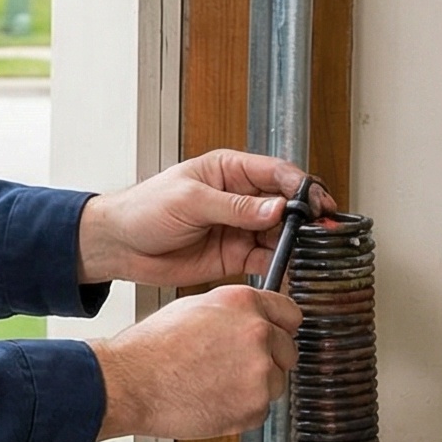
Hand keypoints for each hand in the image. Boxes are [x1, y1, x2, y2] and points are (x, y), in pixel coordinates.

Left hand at [77, 149, 332, 287]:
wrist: (118, 246)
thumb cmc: (143, 210)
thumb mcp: (188, 200)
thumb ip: (234, 206)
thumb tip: (275, 208)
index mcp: (230, 171)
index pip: (277, 173)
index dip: (302, 188)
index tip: (318, 203)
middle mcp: (241, 198)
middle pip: (286, 205)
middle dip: (307, 218)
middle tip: (323, 232)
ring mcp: (240, 227)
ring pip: (282, 234)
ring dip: (298, 243)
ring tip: (310, 253)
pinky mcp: (236, 255)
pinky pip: (268, 259)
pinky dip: (282, 264)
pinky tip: (291, 269)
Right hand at [93, 285, 301, 439]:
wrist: (129, 383)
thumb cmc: (149, 349)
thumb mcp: (191, 309)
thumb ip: (232, 314)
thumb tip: (248, 322)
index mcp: (243, 303)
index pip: (290, 313)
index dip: (279, 327)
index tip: (273, 337)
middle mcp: (258, 333)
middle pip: (287, 350)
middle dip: (266, 359)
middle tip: (232, 366)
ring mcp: (260, 371)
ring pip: (275, 382)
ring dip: (253, 387)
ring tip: (214, 384)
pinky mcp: (255, 407)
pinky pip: (260, 409)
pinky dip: (240, 409)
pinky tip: (212, 399)